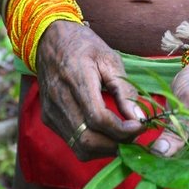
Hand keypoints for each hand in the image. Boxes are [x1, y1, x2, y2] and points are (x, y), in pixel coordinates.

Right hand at [36, 20, 146, 158]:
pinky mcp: (48, 118)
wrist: (50, 40)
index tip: (140, 126)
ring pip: (80, 146)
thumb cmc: (84, 46)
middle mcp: (59, 98)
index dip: (122, 130)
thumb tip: (139, 118)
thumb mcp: (110, 59)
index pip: (98, 118)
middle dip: (116, 145)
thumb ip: (124, 90)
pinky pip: (73, 142)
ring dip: (105, 148)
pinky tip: (106, 133)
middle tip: (134, 136)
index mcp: (75, 78)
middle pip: (88, 139)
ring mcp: (51, 111)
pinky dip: (93, 144)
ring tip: (122, 137)